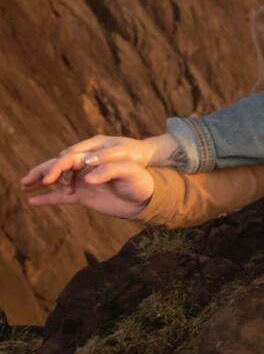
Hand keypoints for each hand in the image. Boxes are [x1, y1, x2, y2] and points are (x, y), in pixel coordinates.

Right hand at [20, 135, 175, 219]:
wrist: (148, 191)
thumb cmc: (141, 174)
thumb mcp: (130, 167)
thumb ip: (110, 168)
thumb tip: (88, 176)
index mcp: (95, 152)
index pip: (71, 157)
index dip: (58, 167)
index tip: (50, 178)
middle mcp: (86, 163)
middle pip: (59, 165)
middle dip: (43, 172)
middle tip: (27, 182)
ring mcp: (83, 178)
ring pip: (57, 179)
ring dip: (40, 182)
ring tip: (24, 187)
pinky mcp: (84, 193)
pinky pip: (62, 195)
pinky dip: (48, 198)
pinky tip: (33, 201)